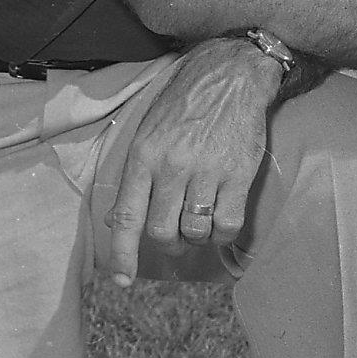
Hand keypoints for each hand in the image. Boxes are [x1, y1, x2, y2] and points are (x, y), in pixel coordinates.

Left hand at [107, 38, 280, 284]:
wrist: (230, 76)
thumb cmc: (184, 102)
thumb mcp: (148, 129)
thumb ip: (136, 174)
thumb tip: (118, 220)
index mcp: (143, 155)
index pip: (126, 215)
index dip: (122, 253)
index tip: (122, 281)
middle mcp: (172, 167)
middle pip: (161, 232)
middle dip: (166, 243)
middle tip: (173, 234)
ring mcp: (206, 173)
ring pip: (194, 233)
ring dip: (195, 238)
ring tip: (197, 221)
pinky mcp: (238, 177)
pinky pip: (226, 226)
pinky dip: (221, 235)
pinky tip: (219, 221)